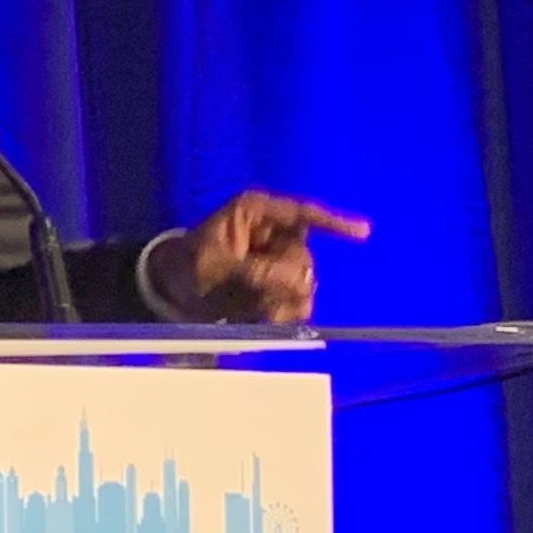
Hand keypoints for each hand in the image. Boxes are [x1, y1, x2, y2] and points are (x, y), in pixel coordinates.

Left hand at [179, 189, 368, 326]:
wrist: (169, 290)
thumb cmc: (186, 265)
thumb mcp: (215, 266)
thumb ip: (255, 272)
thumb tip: (298, 280)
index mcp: (255, 213)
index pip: (301, 214)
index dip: (334, 222)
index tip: (364, 233)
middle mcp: (272, 233)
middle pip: (302, 258)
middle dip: (289, 282)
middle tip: (263, 301)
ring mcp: (276, 259)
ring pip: (302, 282)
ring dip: (286, 301)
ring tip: (259, 313)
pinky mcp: (275, 284)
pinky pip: (295, 300)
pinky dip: (284, 312)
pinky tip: (266, 319)